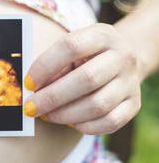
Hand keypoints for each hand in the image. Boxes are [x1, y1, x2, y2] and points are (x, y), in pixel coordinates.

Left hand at [23, 23, 141, 134]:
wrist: (121, 60)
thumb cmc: (83, 58)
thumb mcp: (69, 52)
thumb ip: (52, 67)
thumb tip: (30, 92)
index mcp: (102, 35)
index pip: (71, 46)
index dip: (45, 66)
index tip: (28, 84)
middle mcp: (122, 56)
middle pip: (87, 79)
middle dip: (52, 97)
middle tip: (30, 108)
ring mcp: (131, 81)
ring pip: (97, 105)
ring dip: (65, 114)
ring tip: (46, 115)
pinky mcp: (135, 104)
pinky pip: (109, 122)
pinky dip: (85, 126)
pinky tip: (69, 122)